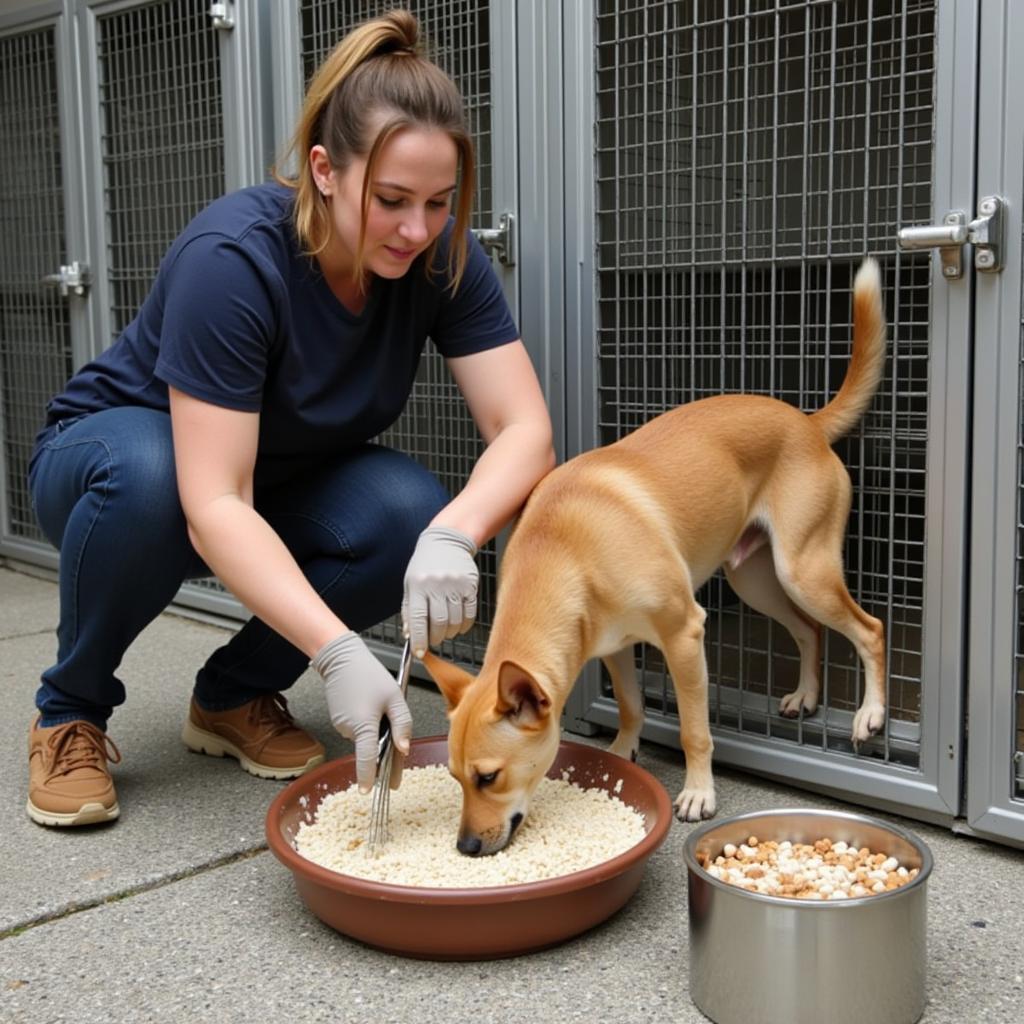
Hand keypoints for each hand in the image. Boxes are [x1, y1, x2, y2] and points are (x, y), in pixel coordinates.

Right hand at [311, 632, 411, 792]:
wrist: (341, 658)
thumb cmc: (369, 675)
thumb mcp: (394, 697)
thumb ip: (402, 724)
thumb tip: (403, 750)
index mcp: (364, 726)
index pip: (367, 759)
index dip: (369, 777)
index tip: (369, 792)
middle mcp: (350, 730)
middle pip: (372, 749)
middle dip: (385, 751)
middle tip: (395, 749)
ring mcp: (341, 725)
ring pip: (366, 738)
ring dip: (376, 732)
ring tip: (380, 708)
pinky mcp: (338, 719)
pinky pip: (358, 729)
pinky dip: (367, 724)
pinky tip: (369, 707)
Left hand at [401, 526, 478, 656]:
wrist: (447, 540)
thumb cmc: (425, 563)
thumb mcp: (410, 583)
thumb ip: (408, 609)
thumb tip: (410, 635)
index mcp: (418, 585)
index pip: (417, 619)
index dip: (418, 640)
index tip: (419, 652)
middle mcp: (437, 585)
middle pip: (438, 623)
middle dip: (434, 638)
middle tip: (432, 640)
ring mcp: (456, 585)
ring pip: (454, 621)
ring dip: (449, 633)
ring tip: (444, 632)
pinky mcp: (471, 586)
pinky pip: (469, 614)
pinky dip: (464, 626)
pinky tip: (458, 626)